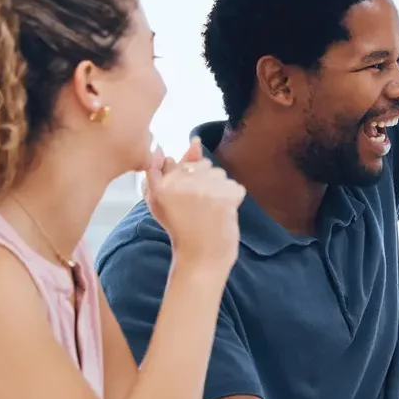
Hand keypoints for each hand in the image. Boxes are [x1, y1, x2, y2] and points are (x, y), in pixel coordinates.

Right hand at [145, 137, 243, 272]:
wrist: (200, 258)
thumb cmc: (181, 229)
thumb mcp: (162, 200)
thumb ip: (169, 169)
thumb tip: (185, 141)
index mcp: (162, 183)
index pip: (185, 163)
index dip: (192, 180)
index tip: (192, 199)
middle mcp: (181, 183)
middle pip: (205, 165)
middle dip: (207, 182)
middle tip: (200, 207)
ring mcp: (204, 190)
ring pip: (222, 175)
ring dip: (221, 190)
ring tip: (211, 211)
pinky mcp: (224, 198)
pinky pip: (236, 187)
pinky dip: (234, 200)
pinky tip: (223, 214)